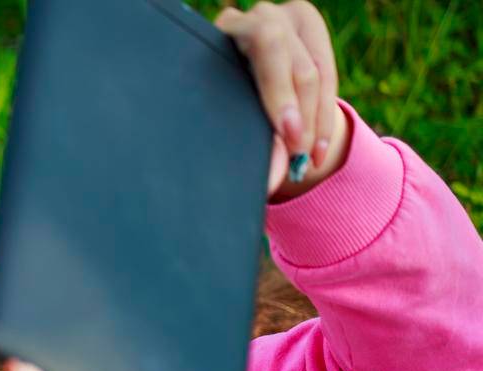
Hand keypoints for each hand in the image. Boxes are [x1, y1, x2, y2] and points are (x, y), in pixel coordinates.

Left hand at [214, 1, 348, 198]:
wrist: (224, 73)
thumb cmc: (214, 100)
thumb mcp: (224, 107)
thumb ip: (245, 131)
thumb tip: (270, 180)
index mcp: (232, 25)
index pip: (268, 48)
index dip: (280, 92)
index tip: (288, 133)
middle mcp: (264, 16)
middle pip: (298, 64)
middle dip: (303, 116)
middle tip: (298, 156)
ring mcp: (292, 20)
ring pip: (318, 73)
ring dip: (317, 124)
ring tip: (308, 162)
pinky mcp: (313, 33)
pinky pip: (330, 77)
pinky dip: (324, 118)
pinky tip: (318, 151)